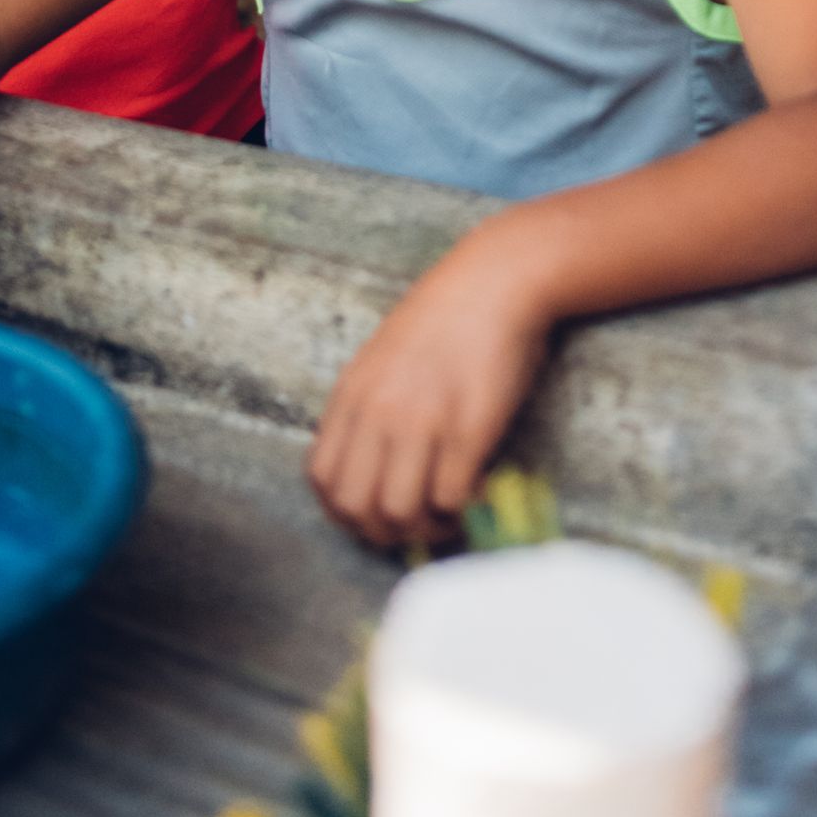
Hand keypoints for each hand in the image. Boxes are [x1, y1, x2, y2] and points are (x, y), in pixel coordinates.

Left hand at [307, 240, 553, 548]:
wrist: (494, 282)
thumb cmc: (444, 320)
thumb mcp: (382, 359)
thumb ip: (367, 408)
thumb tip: (368, 467)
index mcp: (352, 395)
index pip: (322, 481)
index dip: (345, 513)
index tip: (375, 515)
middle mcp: (378, 412)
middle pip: (355, 508)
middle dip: (382, 533)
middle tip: (414, 526)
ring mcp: (422, 422)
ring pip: (399, 513)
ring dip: (424, 529)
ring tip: (447, 515)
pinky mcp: (467, 430)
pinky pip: (450, 499)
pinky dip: (461, 510)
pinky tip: (474, 490)